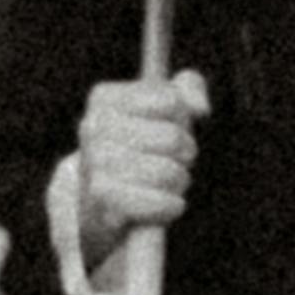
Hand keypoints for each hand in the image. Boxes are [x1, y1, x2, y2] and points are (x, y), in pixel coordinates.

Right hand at [73, 72, 208, 252]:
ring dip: (179, 182)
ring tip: (165, 184)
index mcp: (105, 98)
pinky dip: (170, 206)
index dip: (181, 119)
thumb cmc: (143, 147)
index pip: (171, 100)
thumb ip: (189, 88)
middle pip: (173, 137)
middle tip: (170, 160)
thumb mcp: (166, 108)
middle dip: (184, 153)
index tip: (165, 127)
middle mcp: (93, 126)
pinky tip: (163, 205)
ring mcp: (94, 163)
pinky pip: (159, 202)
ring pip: (169, 172)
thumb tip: (200, 108)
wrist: (101, 204)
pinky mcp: (102, 199)